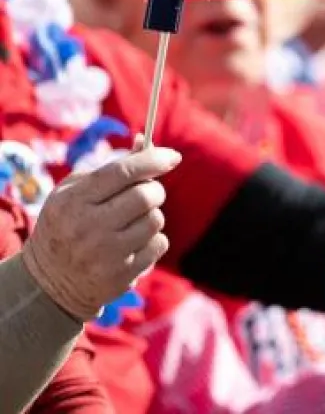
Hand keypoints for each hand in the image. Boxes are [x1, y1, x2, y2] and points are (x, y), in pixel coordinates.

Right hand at [21, 137, 180, 320]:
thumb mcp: (74, 193)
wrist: (48, 283)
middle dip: (154, 189)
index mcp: (73, 201)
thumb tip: (144, 143)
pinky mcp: (122, 275)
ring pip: (156, 220)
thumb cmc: (66, 225)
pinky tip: (132, 245)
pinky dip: (153, 240)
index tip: (173, 156)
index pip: (122, 172)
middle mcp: (88, 227)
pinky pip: (159, 244)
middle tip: (147, 193)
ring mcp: (105, 254)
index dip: (152, 160)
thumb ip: (110, 168)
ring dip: (151, 216)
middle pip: (147, 196)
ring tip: (130, 223)